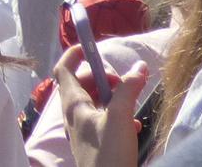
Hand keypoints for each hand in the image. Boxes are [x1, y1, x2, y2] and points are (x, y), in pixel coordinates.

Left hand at [52, 46, 146, 166]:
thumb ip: (128, 89)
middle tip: (122, 82)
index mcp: (73, 104)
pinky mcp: (95, 145)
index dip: (74, 54)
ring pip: (95, 103)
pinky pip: (104, 121)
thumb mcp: (120, 116)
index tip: (92, 47)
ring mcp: (84, 131)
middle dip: (102, 77)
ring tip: (130, 102)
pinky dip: (117, 116)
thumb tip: (138, 67)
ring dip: (113, 97)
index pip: (63, 69)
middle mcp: (74, 115)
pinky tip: (134, 125)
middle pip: (82, 84)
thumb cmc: (108, 154)